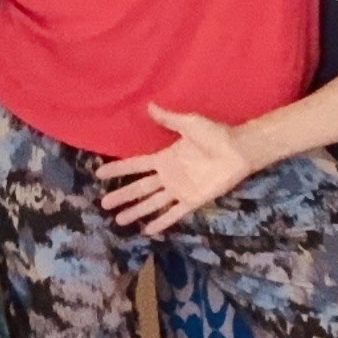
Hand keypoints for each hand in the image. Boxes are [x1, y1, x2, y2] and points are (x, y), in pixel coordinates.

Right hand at [97, 108, 252, 231]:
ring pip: (152, 203)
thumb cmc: (215, 135)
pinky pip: (174, 214)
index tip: (99, 174)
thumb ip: (169, 119)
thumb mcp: (189, 124)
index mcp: (164, 157)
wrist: (238, 150)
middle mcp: (168, 176)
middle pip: (140, 188)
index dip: (118, 169)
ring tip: (119, 221)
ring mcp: (179, 190)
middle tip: (103, 204)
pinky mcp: (192, 200)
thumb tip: (148, 105)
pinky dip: (162, 222)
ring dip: (136, 212)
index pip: (136, 165)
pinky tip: (148, 231)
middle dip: (122, 195)